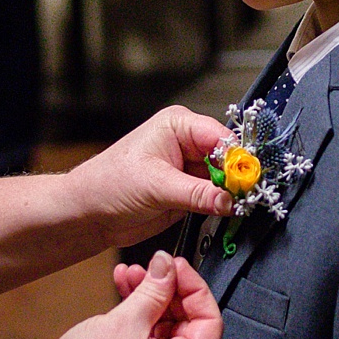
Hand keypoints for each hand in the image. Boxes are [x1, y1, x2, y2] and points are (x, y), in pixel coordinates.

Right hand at [15, 251, 222, 338]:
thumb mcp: (127, 320)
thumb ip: (155, 288)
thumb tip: (169, 265)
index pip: (209, 321)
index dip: (194, 288)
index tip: (177, 265)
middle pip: (189, 322)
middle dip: (168, 290)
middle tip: (153, 267)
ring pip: (167, 326)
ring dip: (150, 297)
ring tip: (131, 273)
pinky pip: (151, 337)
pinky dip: (141, 313)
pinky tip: (125, 289)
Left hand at [67, 106, 234, 247]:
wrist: (89, 213)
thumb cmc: (107, 184)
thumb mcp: (156, 187)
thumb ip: (198, 194)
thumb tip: (231, 200)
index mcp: (178, 125)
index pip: (222, 137)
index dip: (238, 159)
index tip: (249, 180)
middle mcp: (187, 143)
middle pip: (228, 158)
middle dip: (238, 178)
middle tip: (247, 197)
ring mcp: (189, 169)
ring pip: (225, 179)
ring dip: (232, 194)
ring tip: (240, 206)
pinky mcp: (189, 191)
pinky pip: (216, 197)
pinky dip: (223, 206)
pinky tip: (228, 212)